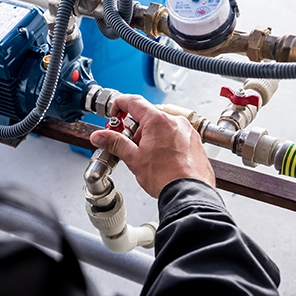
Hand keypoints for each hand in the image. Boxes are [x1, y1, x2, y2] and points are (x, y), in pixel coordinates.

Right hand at [90, 95, 215, 197]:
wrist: (189, 193)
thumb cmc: (165, 176)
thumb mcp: (133, 158)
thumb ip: (115, 143)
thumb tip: (100, 136)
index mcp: (158, 120)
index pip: (134, 102)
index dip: (120, 105)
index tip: (115, 114)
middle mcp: (175, 121)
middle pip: (149, 115)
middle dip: (135, 128)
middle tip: (129, 143)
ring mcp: (187, 131)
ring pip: (163, 125)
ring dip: (151, 135)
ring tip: (147, 156)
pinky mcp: (195, 142)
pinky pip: (176, 134)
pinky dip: (166, 141)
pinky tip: (162, 159)